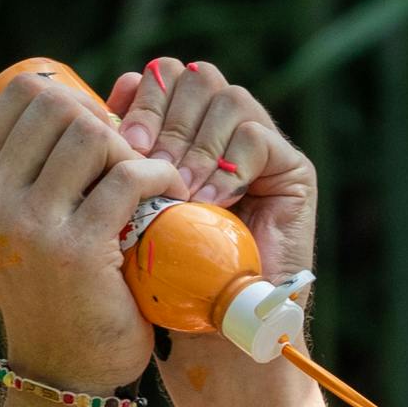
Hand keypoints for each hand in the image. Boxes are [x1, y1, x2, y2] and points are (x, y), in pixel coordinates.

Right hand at [0, 67, 185, 396]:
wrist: (63, 366)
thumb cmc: (36, 282)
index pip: (24, 92)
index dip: (73, 101)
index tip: (94, 136)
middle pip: (60, 105)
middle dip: (102, 121)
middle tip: (123, 157)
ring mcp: (28, 226)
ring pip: (94, 134)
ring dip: (132, 149)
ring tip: (143, 179)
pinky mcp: (78, 250)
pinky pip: (129, 176)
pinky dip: (160, 175)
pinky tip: (168, 192)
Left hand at [108, 58, 316, 284]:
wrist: (214, 332)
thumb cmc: (166, 276)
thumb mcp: (132, 204)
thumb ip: (128, 150)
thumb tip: (114, 91)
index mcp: (185, 128)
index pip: (166, 75)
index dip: (145, 99)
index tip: (126, 143)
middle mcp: (225, 131)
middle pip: (197, 77)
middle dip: (168, 121)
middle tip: (150, 165)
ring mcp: (262, 148)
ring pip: (228, 98)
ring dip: (198, 145)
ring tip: (184, 193)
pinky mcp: (293, 171)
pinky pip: (257, 137)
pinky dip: (228, 167)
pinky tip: (212, 204)